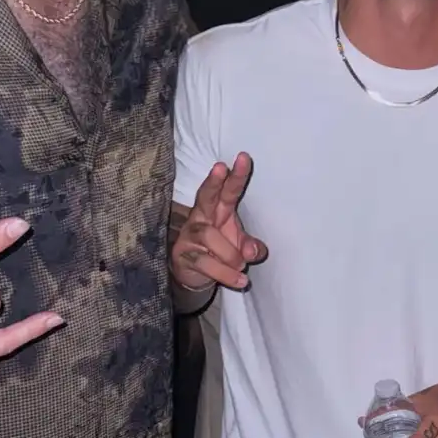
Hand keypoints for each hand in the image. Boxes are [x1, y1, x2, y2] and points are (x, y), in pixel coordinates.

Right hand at [171, 153, 266, 293]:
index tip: (244, 157)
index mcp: (218, 211)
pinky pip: (205, 262)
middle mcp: (201, 218)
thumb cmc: (218, 252)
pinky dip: (225, 273)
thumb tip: (254, 251)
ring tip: (242, 268)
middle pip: (206, 196)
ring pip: (210, 236)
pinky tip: (239, 280)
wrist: (193, 276)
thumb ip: (250, 246)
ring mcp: (189, 236)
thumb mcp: (239, 246)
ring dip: (230, 254)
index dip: (235, 175)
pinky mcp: (183, 255)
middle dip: (214, 181)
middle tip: (222, 168)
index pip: (227, 191)